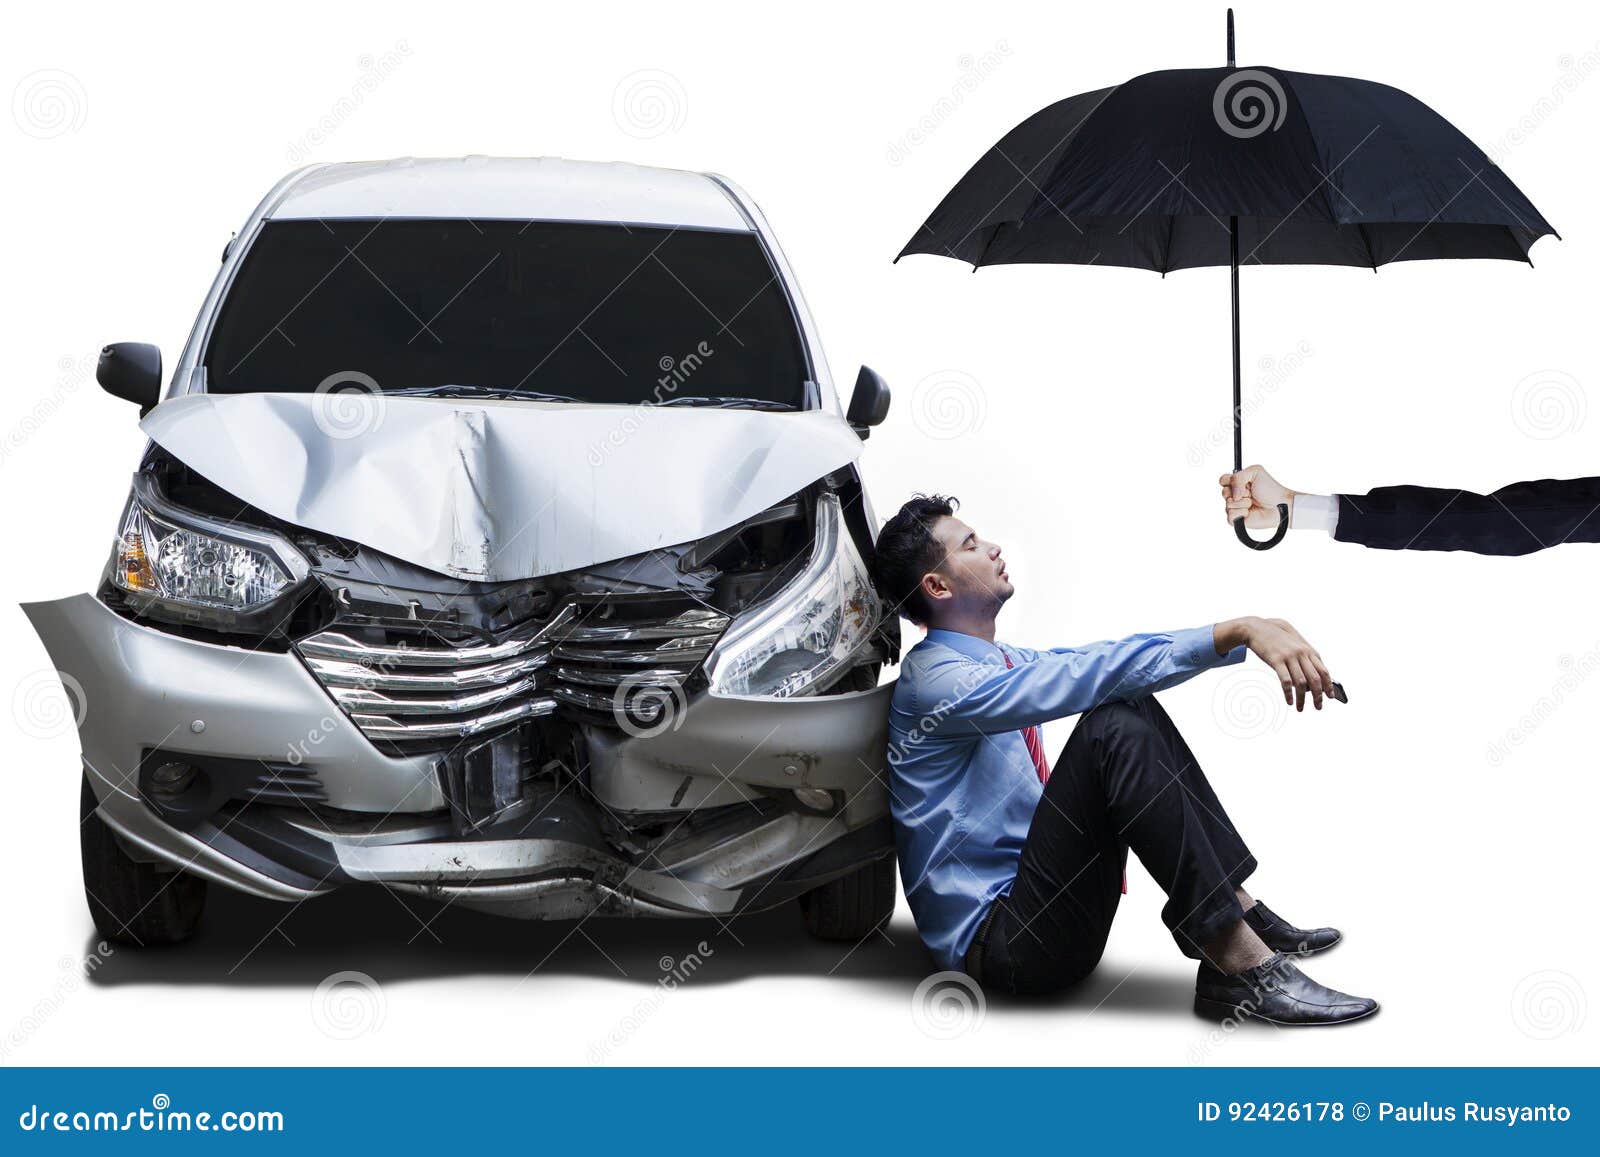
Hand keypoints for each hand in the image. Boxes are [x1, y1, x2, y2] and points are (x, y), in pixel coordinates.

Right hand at [1216, 616, 1334, 710]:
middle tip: (1318, 707)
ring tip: (1300, 708)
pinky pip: (1286, 681)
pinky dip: (1288, 693)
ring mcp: (1289, 656)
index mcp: (1308, 651)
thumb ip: (1304, 659)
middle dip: (1318, 696)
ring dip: (1302, 698)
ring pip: (1301, 682)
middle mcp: (1301, 653)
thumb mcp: (1294, 646)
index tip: (1329, 697)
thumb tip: (1310, 680)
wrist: (1257, 629)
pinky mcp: (1276, 660)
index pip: (1324, 671)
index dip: (1328, 685)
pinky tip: (1288, 701)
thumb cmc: (1276, 639)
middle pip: (1315, 679)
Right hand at [1220, 465, 1295, 528]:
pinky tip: (1249, 512)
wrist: (1280, 505)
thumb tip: (1232, 494)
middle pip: (1224, 492)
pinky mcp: (1238, 520)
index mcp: (1238, 484)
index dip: (1229, 481)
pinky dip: (1240, 513)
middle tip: (1250, 493)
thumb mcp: (1255, 472)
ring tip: (1252, 503)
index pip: (1222, 480)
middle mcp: (1236, 496)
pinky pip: (1229, 516)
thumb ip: (1237, 476)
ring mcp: (1236, 508)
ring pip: (1227, 504)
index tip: (1243, 482)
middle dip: (1238, 492)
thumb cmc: (1271, 489)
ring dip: (1242, 503)